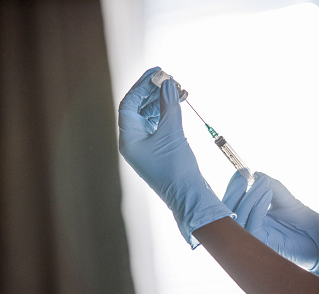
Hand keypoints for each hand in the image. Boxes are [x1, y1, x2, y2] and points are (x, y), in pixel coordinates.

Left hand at [119, 68, 231, 247]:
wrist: (189, 195)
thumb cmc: (177, 168)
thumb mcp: (172, 132)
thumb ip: (169, 105)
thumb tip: (167, 82)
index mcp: (129, 139)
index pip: (129, 104)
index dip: (142, 86)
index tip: (157, 72)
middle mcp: (134, 142)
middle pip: (139, 108)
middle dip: (154, 92)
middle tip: (169, 77)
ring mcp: (146, 146)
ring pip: (151, 115)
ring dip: (164, 101)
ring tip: (180, 88)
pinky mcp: (159, 149)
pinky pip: (160, 124)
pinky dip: (169, 112)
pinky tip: (180, 102)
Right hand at [223, 172, 318, 285]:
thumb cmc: (306, 222)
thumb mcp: (286, 199)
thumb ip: (271, 187)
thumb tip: (256, 174)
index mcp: (253, 216)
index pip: (235, 202)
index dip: (234, 187)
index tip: (241, 171)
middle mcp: (251, 226)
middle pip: (231, 210)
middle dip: (235, 191)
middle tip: (243, 176)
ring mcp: (255, 236)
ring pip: (240, 216)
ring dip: (249, 196)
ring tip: (262, 183)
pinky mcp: (263, 244)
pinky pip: (252, 225)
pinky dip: (257, 207)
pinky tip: (266, 194)